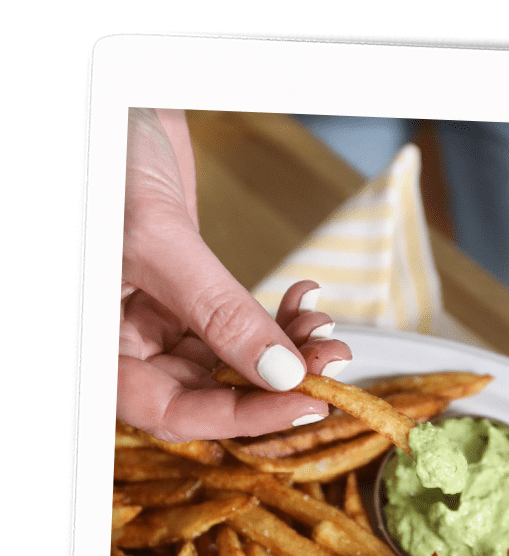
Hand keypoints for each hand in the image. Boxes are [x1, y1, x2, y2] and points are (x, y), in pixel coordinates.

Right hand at [118, 109, 351, 441]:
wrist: (113, 105)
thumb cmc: (100, 157)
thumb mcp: (156, 239)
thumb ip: (217, 311)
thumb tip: (281, 373)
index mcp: (98, 349)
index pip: (174, 412)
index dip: (244, 417)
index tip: (306, 404)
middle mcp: (125, 344)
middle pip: (209, 393)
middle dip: (276, 381)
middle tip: (330, 364)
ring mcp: (155, 320)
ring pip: (230, 361)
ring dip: (285, 350)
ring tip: (324, 331)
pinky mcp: (185, 295)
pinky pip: (235, 325)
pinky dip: (274, 319)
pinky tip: (302, 300)